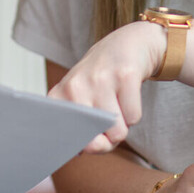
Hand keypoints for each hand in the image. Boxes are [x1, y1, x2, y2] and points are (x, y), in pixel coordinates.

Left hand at [47, 20, 166, 152]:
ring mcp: (99, 79)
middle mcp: (75, 86)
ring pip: (117, 131)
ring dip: (122, 124)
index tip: (83, 140)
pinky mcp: (125, 75)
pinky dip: (134, 112)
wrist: (127, 44)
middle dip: (105, 138)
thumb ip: (81, 131)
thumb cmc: (101, 80)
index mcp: (59, 95)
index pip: (64, 138)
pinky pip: (134, 117)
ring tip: (117, 101)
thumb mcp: (81, 100)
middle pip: (94, 141)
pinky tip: (127, 93)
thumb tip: (90, 148)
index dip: (79, 145)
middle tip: (106, 116)